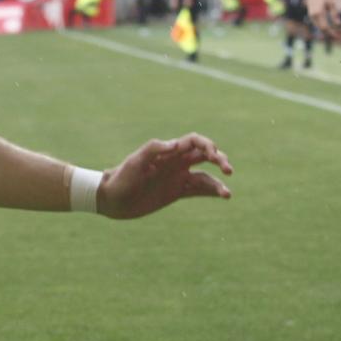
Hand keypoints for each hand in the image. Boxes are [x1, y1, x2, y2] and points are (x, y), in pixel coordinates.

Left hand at [97, 134, 232, 218]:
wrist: (112, 199)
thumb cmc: (122, 177)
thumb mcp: (135, 161)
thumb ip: (155, 149)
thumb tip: (178, 144)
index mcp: (168, 152)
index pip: (194, 141)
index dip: (208, 145)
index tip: (213, 156)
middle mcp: (176, 162)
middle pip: (205, 155)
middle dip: (219, 159)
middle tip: (228, 169)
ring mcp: (177, 178)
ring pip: (205, 176)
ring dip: (218, 182)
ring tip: (227, 194)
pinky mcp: (176, 192)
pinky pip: (199, 191)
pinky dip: (212, 192)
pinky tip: (223, 195)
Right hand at [309, 0, 340, 33]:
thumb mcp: (332, 3)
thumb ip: (334, 14)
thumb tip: (338, 24)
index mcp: (319, 13)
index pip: (325, 27)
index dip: (331, 32)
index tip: (337, 36)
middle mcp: (313, 15)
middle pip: (321, 28)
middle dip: (328, 33)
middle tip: (336, 36)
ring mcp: (311, 15)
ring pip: (318, 26)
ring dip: (325, 30)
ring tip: (332, 33)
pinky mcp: (310, 14)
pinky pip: (316, 23)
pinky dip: (321, 26)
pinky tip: (327, 28)